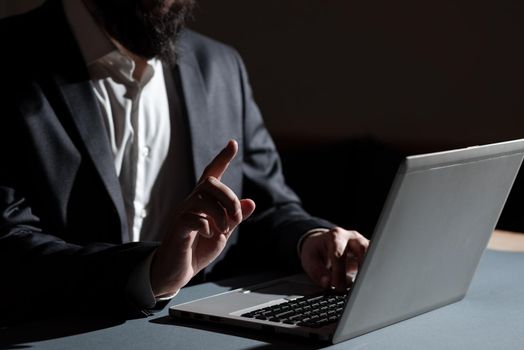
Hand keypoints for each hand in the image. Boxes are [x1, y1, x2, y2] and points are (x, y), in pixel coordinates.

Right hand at [150, 140, 255, 296]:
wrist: (177, 271)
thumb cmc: (197, 249)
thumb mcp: (222, 232)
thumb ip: (235, 218)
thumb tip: (251, 202)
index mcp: (203, 202)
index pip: (212, 174)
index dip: (222, 158)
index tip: (233, 143)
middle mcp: (191, 203)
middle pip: (210, 183)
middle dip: (229, 197)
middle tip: (235, 218)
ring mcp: (182, 214)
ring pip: (203, 198)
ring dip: (221, 214)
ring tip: (224, 230)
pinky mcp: (178, 228)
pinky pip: (193, 218)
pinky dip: (207, 226)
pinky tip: (208, 235)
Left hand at [300, 227, 368, 291]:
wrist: (321, 244)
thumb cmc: (316, 252)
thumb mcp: (310, 260)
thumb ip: (318, 272)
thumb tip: (328, 283)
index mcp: (335, 237)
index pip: (339, 255)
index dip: (338, 273)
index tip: (337, 287)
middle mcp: (351, 238)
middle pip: (362, 250)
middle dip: (361, 269)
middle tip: (356, 288)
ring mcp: (363, 244)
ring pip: (373, 255)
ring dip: (370, 271)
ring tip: (365, 287)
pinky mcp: (369, 253)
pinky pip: (376, 261)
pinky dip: (373, 273)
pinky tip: (369, 284)